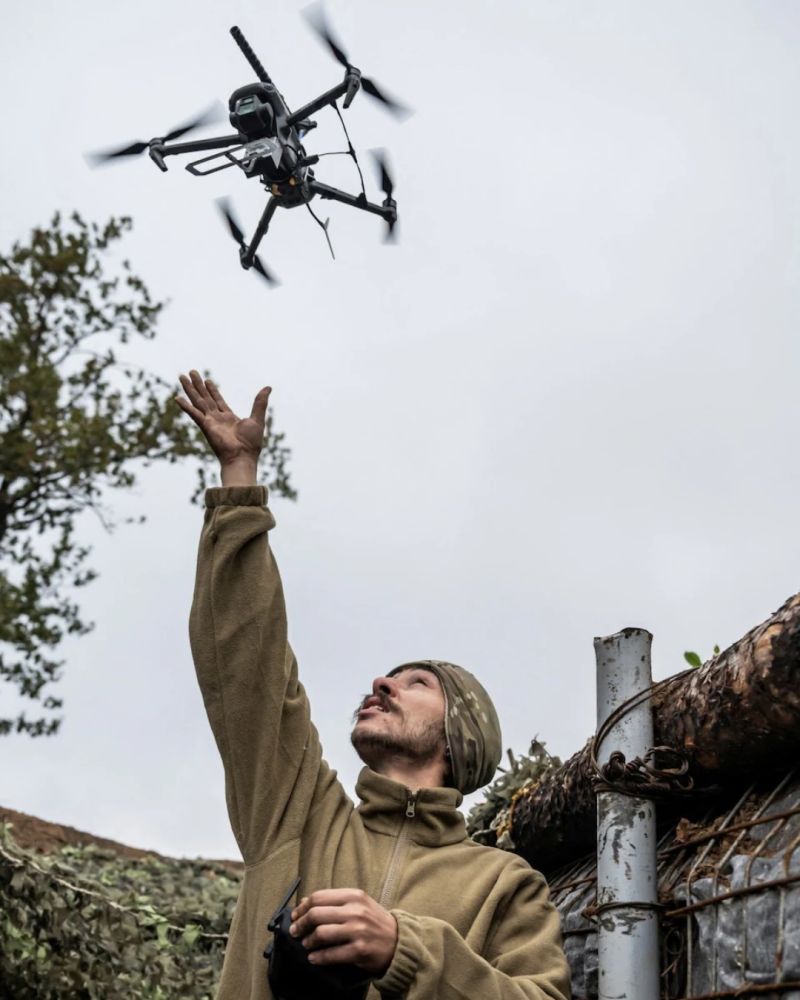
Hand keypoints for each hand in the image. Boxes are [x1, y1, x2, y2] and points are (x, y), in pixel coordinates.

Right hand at [176, 370, 270, 484]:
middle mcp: (217, 419)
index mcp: (229, 418)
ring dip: (190, 389)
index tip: (207, 380)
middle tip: (191, 372)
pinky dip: (185, 406)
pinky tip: (177, 398)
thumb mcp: (257, 419)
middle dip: (198, 385)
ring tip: (182, 376)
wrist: (243, 457)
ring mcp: (210, 422)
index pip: (218, 400)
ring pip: (198, 401)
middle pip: (205, 398)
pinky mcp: (205, 426)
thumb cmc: (251, 443)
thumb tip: (268, 388)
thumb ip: (260, 403)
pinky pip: (193, 414)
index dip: (212, 390)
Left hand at [289, 889, 397, 975]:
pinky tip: (313, 958)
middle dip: (301, 924)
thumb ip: (335, 902)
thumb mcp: (359, 904)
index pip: (319, 897)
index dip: (303, 907)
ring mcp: (357, 930)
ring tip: (305, 944)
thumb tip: (305, 903)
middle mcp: (355, 910)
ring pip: (321, 933)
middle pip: (316, 914)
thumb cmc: (375, 921)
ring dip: (308, 941)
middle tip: (295, 931)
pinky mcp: (359, 950)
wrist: (399, 941)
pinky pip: (331, 954)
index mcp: (354, 895)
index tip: (295, 915)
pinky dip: (318, 957)